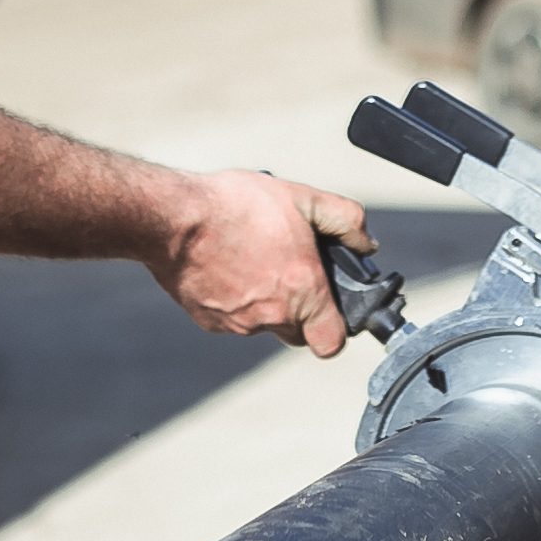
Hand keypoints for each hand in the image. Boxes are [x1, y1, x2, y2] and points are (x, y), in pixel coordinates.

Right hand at [154, 170, 367, 351]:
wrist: (172, 219)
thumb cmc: (236, 206)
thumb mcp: (301, 198)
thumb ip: (346, 220)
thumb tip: (367, 243)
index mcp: (303, 291)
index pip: (332, 343)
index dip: (336, 328)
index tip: (330, 307)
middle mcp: (273, 316)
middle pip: (297, 332)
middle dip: (300, 309)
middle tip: (289, 270)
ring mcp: (239, 324)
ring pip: (263, 323)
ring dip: (264, 299)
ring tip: (251, 256)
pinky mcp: (209, 321)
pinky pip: (232, 318)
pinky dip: (233, 299)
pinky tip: (224, 264)